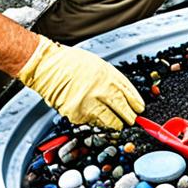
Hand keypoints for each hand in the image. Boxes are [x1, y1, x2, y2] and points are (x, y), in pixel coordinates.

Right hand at [17, 39, 144, 128]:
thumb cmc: (71, 63)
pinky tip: (95, 117)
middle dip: (129, 117)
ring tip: (117, 124)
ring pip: (110, 121)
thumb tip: (123, 95)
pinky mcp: (78, 114)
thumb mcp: (98, 65)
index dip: (136, 104)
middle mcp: (102, 90)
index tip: (139, 109)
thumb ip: (111, 80)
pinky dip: (96, 121)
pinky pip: (92, 122)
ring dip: (115, 124)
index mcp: (108, 76)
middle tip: (131, 120)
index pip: (129, 94)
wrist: (48, 67)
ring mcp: (90, 103)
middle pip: (123, 110)